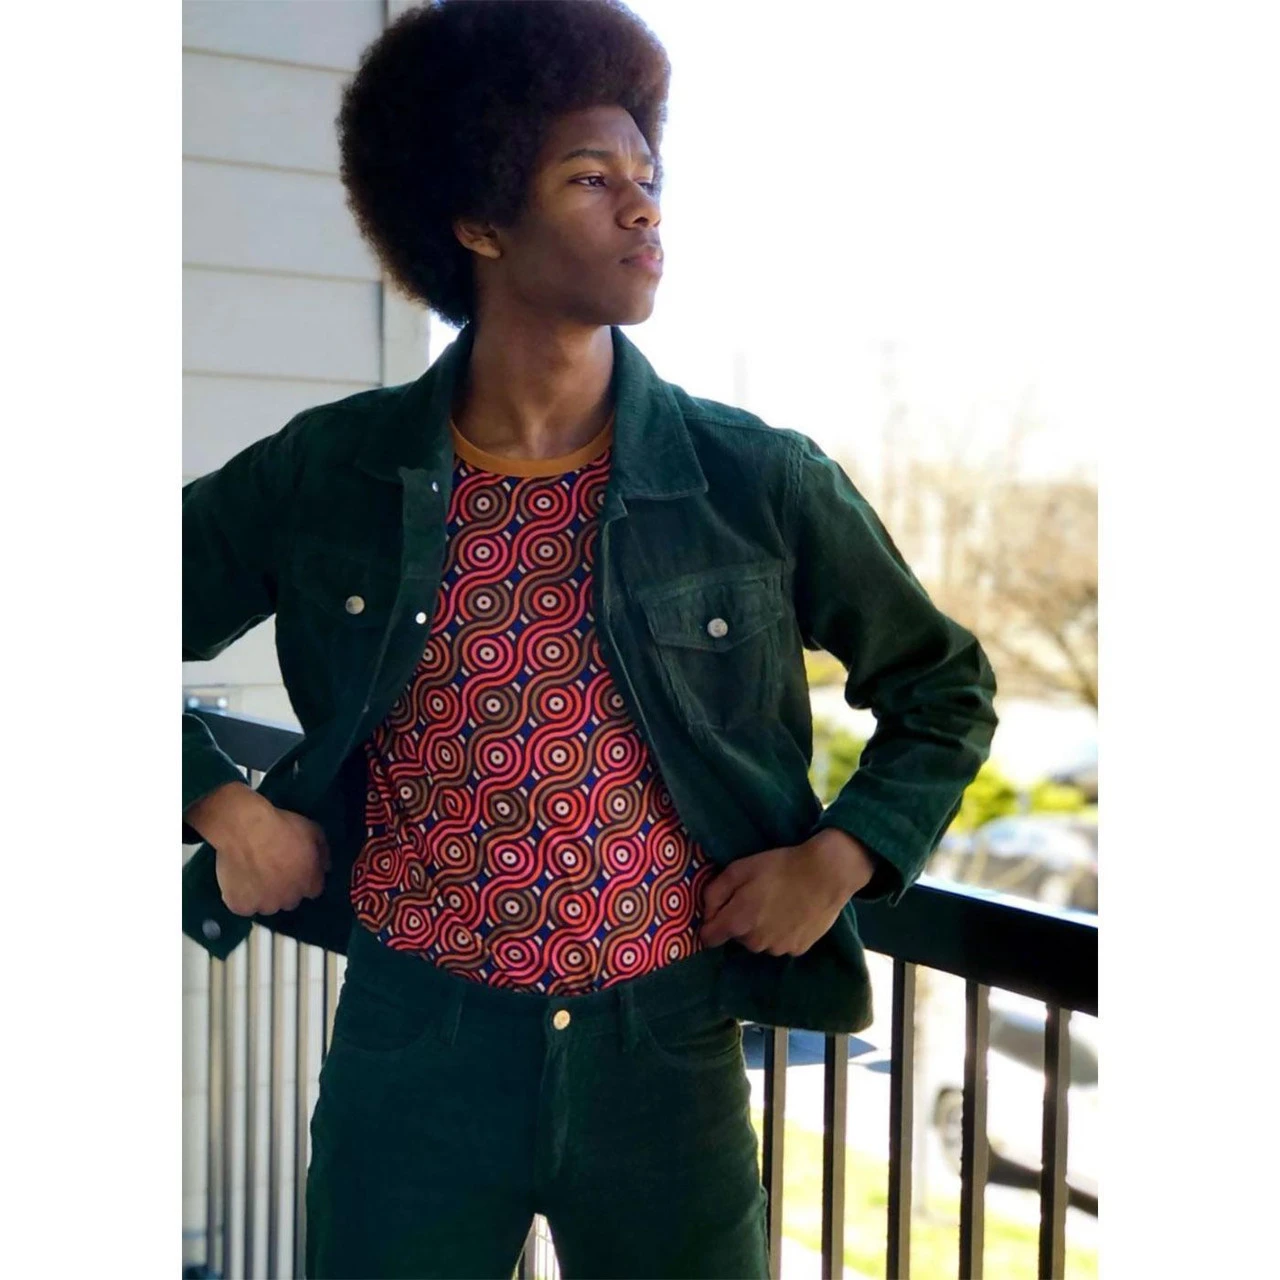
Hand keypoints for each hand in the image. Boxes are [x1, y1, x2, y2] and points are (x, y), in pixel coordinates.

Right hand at [187, 782, 330, 916]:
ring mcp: (264, 905)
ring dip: (262, 894)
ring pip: (266, 904)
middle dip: (284, 888)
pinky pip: (243, 906)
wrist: (245, 829)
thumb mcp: (313, 831)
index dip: (304, 878)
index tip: (294, 868)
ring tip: (252, 873)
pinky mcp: (241, 907)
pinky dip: (241, 897)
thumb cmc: (282, 827)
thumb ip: (323, 852)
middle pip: (289, 899)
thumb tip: (326, 867)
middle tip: (272, 869)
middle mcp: (289, 900)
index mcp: (309, 884)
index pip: (312, 890)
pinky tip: (239, 880)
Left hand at [698, 829, 876, 955]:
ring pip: (760, 941)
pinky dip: (783, 932)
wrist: (825, 874)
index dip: (711, 922)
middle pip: (737, 937)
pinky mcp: (798, 949)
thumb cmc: (779, 867)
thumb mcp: (739, 869)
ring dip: (762, 928)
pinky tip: (793, 912)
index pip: (709, 938)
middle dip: (740, 921)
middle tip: (757, 897)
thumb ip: (714, 892)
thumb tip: (707, 912)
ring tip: (778, 904)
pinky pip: (781, 943)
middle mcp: (755, 943)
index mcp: (737, 922)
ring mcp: (778, 949)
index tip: (721, 909)